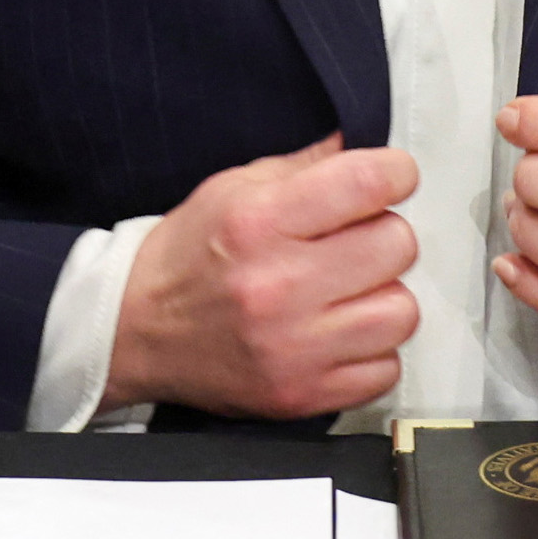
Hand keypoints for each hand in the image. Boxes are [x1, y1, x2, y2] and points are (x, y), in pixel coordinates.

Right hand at [106, 135, 418, 418]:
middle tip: (354, 242)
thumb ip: (307, 165)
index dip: (395, 173)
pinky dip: (373, 351)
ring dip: (383, 297)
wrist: (135, 332)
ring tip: (348, 292)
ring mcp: (293, 348)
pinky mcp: (302, 394)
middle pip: (397, 245)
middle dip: (383, 235)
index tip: (390, 179)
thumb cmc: (188, 256)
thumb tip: (370, 144)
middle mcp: (277, 286)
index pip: (368, 183)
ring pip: (401, 312)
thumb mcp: (232, 188)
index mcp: (259, 222)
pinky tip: (340, 333)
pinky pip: (387, 369)